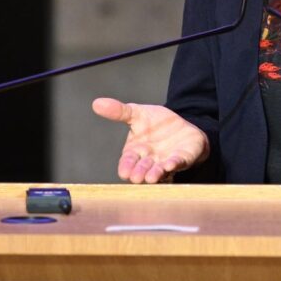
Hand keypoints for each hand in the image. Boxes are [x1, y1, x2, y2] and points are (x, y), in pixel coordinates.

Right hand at [92, 97, 208, 183]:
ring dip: (155, 174)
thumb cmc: (156, 123)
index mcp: (136, 152)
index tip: (124, 172)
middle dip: (139, 173)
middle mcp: (150, 160)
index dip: (126, 167)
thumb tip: (96, 103)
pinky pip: (179, 162)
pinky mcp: (183, 158)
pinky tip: (171, 164)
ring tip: (151, 178)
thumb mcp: (137, 114)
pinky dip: (174, 164)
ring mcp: (166, 161)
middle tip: (136, 178)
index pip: (128, 162)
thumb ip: (119, 111)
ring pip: (159, 171)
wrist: (182, 123)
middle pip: (142, 169)